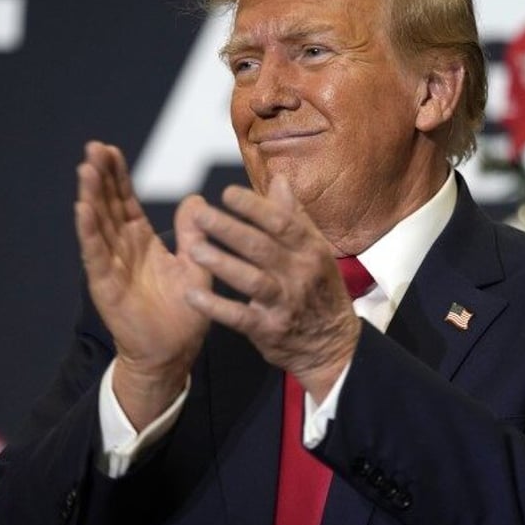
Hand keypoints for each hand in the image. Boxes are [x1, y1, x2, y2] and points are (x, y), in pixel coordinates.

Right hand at [74, 141, 210, 428]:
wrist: (174, 351)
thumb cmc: (185, 311)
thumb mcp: (196, 264)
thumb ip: (194, 233)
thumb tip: (196, 199)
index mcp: (141, 242)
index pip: (125, 201)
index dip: (118, 176)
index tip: (110, 149)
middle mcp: (122, 249)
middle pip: (107, 206)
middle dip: (100, 177)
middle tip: (93, 147)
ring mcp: (110, 266)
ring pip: (98, 224)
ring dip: (90, 196)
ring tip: (86, 168)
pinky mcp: (106, 285)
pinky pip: (95, 254)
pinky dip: (88, 231)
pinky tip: (82, 208)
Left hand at [184, 175, 360, 402]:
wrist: (332, 344)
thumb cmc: (319, 289)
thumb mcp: (315, 250)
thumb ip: (294, 216)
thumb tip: (278, 180)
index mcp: (311, 250)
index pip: (282, 222)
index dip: (254, 207)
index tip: (227, 193)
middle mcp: (300, 274)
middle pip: (261, 247)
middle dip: (229, 229)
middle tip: (199, 214)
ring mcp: (285, 303)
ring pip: (251, 280)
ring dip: (221, 263)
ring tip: (193, 248)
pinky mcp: (270, 329)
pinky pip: (239, 317)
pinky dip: (215, 307)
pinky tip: (192, 294)